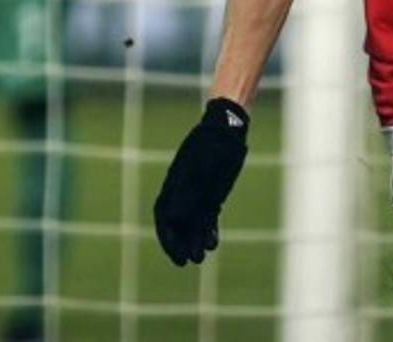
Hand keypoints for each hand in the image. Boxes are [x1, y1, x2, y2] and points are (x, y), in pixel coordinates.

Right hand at [153, 97, 248, 265]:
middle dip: (180, 244)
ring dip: (195, 241)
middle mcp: (183, 192)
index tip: (176, 256)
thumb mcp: (200, 169)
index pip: (165, 219)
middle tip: (187, 262)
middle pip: (178, 225)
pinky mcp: (212, 193)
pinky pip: (207, 216)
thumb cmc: (211, 147)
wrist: (227, 129)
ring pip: (193, 223)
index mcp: (174, 186)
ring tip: (201, 257)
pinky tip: (213, 243)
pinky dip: (209, 231)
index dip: (168, 239)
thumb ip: (187, 192)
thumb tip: (173, 217)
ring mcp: (198, 193)